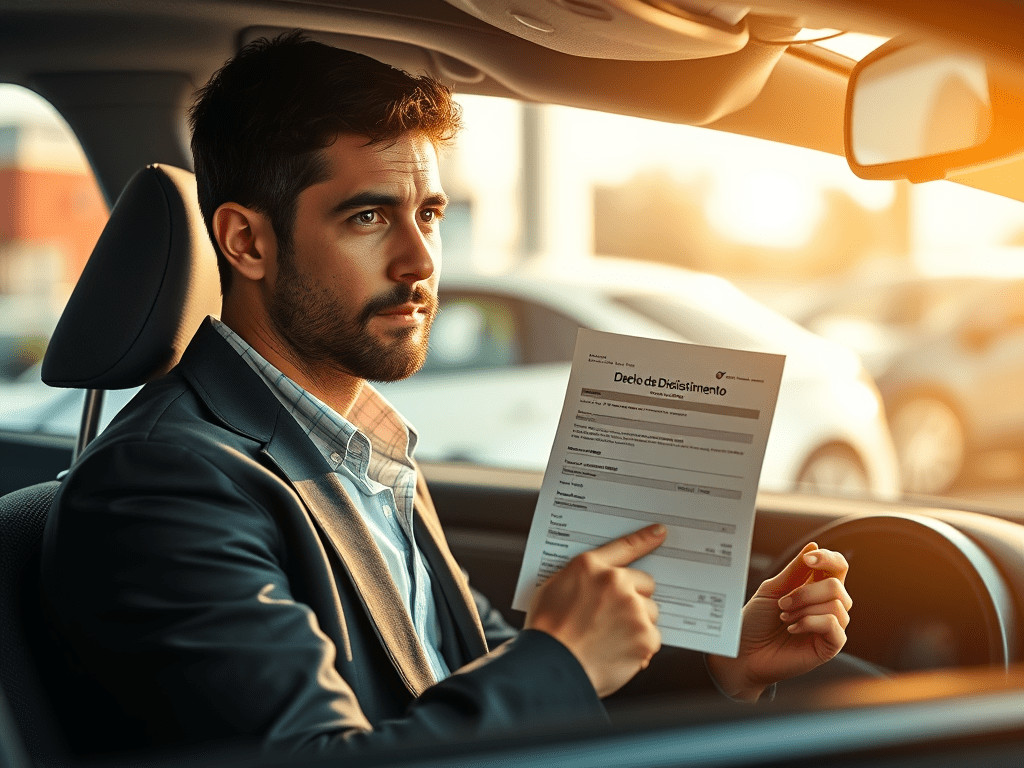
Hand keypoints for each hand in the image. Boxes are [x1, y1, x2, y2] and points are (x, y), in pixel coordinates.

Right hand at [525, 523, 666, 696]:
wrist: (550, 667)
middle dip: (635, 598)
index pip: (624, 547)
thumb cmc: (547, 631)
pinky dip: (639, 648)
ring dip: (637, 624)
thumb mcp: (554, 588)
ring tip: (611, 639)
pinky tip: (617, 654)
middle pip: (645, 585)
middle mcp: (616, 583)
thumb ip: (583, 579)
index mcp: (590, 567)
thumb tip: (599, 583)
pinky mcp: (645, 637)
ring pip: (649, 613)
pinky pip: (651, 639)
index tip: (660, 532)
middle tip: (614, 617)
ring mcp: (633, 610)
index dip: (645, 538)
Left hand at [707, 542, 850, 701]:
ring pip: (836, 604)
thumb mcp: (772, 589)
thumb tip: (814, 545)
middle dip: (805, 591)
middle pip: (836, 585)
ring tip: (784, 618)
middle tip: (782, 603)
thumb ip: (794, 570)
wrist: (744, 652)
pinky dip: (810, 622)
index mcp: (815, 587)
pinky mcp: (831, 646)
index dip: (827, 558)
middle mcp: (827, 605)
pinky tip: (792, 628)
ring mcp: (831, 626)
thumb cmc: (756, 621)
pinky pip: (834, 625)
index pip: (837, 567)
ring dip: (804, 608)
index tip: (808, 559)